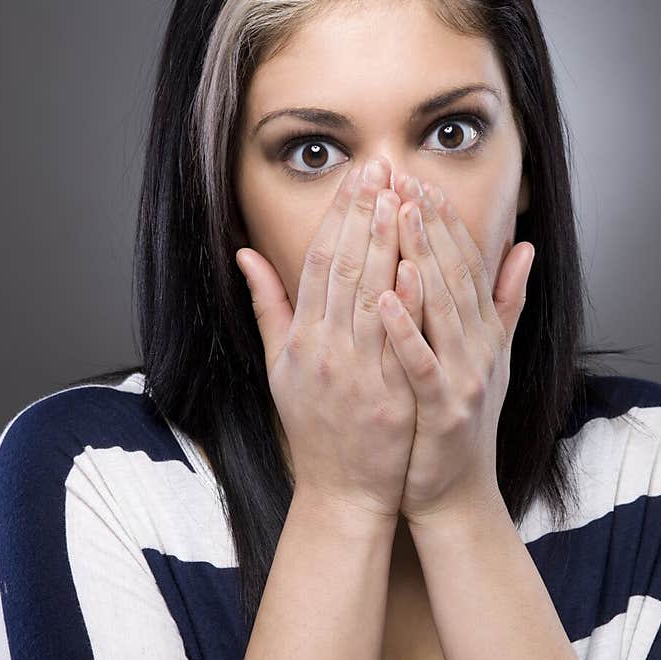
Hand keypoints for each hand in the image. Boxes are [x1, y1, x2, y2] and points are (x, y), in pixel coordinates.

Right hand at [235, 156, 416, 521]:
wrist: (342, 492)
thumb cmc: (314, 426)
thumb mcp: (280, 368)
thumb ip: (268, 307)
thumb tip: (245, 254)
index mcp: (301, 339)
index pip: (319, 261)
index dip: (339, 216)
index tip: (358, 178)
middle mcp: (324, 350)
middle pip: (345, 268)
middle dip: (365, 214)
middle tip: (384, 168)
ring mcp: (357, 373)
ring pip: (369, 295)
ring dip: (387, 243)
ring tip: (403, 196)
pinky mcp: (388, 397)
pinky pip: (395, 342)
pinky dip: (403, 303)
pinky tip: (415, 265)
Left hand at [376, 175, 535, 524]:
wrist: (455, 492)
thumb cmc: (460, 422)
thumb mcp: (489, 357)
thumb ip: (505, 302)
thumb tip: (525, 247)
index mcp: (482, 333)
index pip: (464, 265)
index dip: (443, 222)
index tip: (417, 181)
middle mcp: (479, 349)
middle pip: (452, 275)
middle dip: (427, 225)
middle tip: (402, 179)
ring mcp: (464, 378)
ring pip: (441, 309)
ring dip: (420, 259)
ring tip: (396, 217)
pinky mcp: (444, 410)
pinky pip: (421, 363)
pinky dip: (406, 330)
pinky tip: (386, 298)